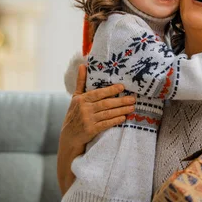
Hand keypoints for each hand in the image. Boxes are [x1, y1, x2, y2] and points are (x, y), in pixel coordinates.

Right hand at [57, 64, 135, 193]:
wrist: (69, 136)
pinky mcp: (91, 130)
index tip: (122, 87)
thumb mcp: (75, 98)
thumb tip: (83, 65)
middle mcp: (84, 109)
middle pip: (105, 103)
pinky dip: (115, 120)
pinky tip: (124, 117)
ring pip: (107, 113)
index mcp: (81, 99)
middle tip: (133, 98)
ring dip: (121, 110)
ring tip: (132, 107)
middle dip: (120, 101)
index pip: (98, 93)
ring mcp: (87, 120)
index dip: (110, 90)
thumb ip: (81, 82)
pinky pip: (106, 124)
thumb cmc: (74, 114)